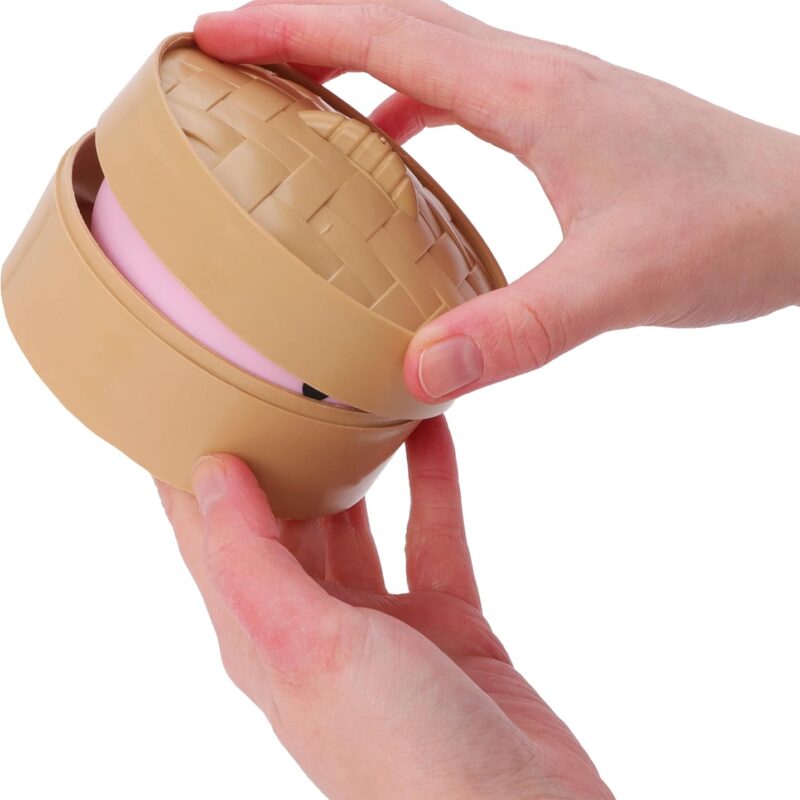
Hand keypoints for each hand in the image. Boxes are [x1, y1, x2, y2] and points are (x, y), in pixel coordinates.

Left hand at [157, 417, 612, 799]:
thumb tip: (208, 475)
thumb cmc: (404, 761)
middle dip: (283, 456)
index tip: (191, 401)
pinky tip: (434, 432)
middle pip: (285, 522)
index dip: (192, 474)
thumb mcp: (308, 650)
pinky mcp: (446, 623)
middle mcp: (316, 631)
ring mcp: (384, 627)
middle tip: (284, 380)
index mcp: (262, 642)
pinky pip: (433, 537)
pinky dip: (433, 485)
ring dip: (360, 465)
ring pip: (361, 525)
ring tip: (359, 396)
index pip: (208, 539)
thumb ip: (253, 562)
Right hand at [194, 0, 799, 401]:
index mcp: (532, 95)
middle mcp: (537, 80)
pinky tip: (398, 157)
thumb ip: (519, 329)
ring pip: (429, 60)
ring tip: (292, 103)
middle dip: (303, 34)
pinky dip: (411, 115)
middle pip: (396, 28)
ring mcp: (554, 102)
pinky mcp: (568, 132)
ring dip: (354, 68)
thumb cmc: (737, 229)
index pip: (388, 36)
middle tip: (229, 60)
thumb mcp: (621, 285)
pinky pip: (466, 103)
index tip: (214, 36)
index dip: (293, 30)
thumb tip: (416, 372)